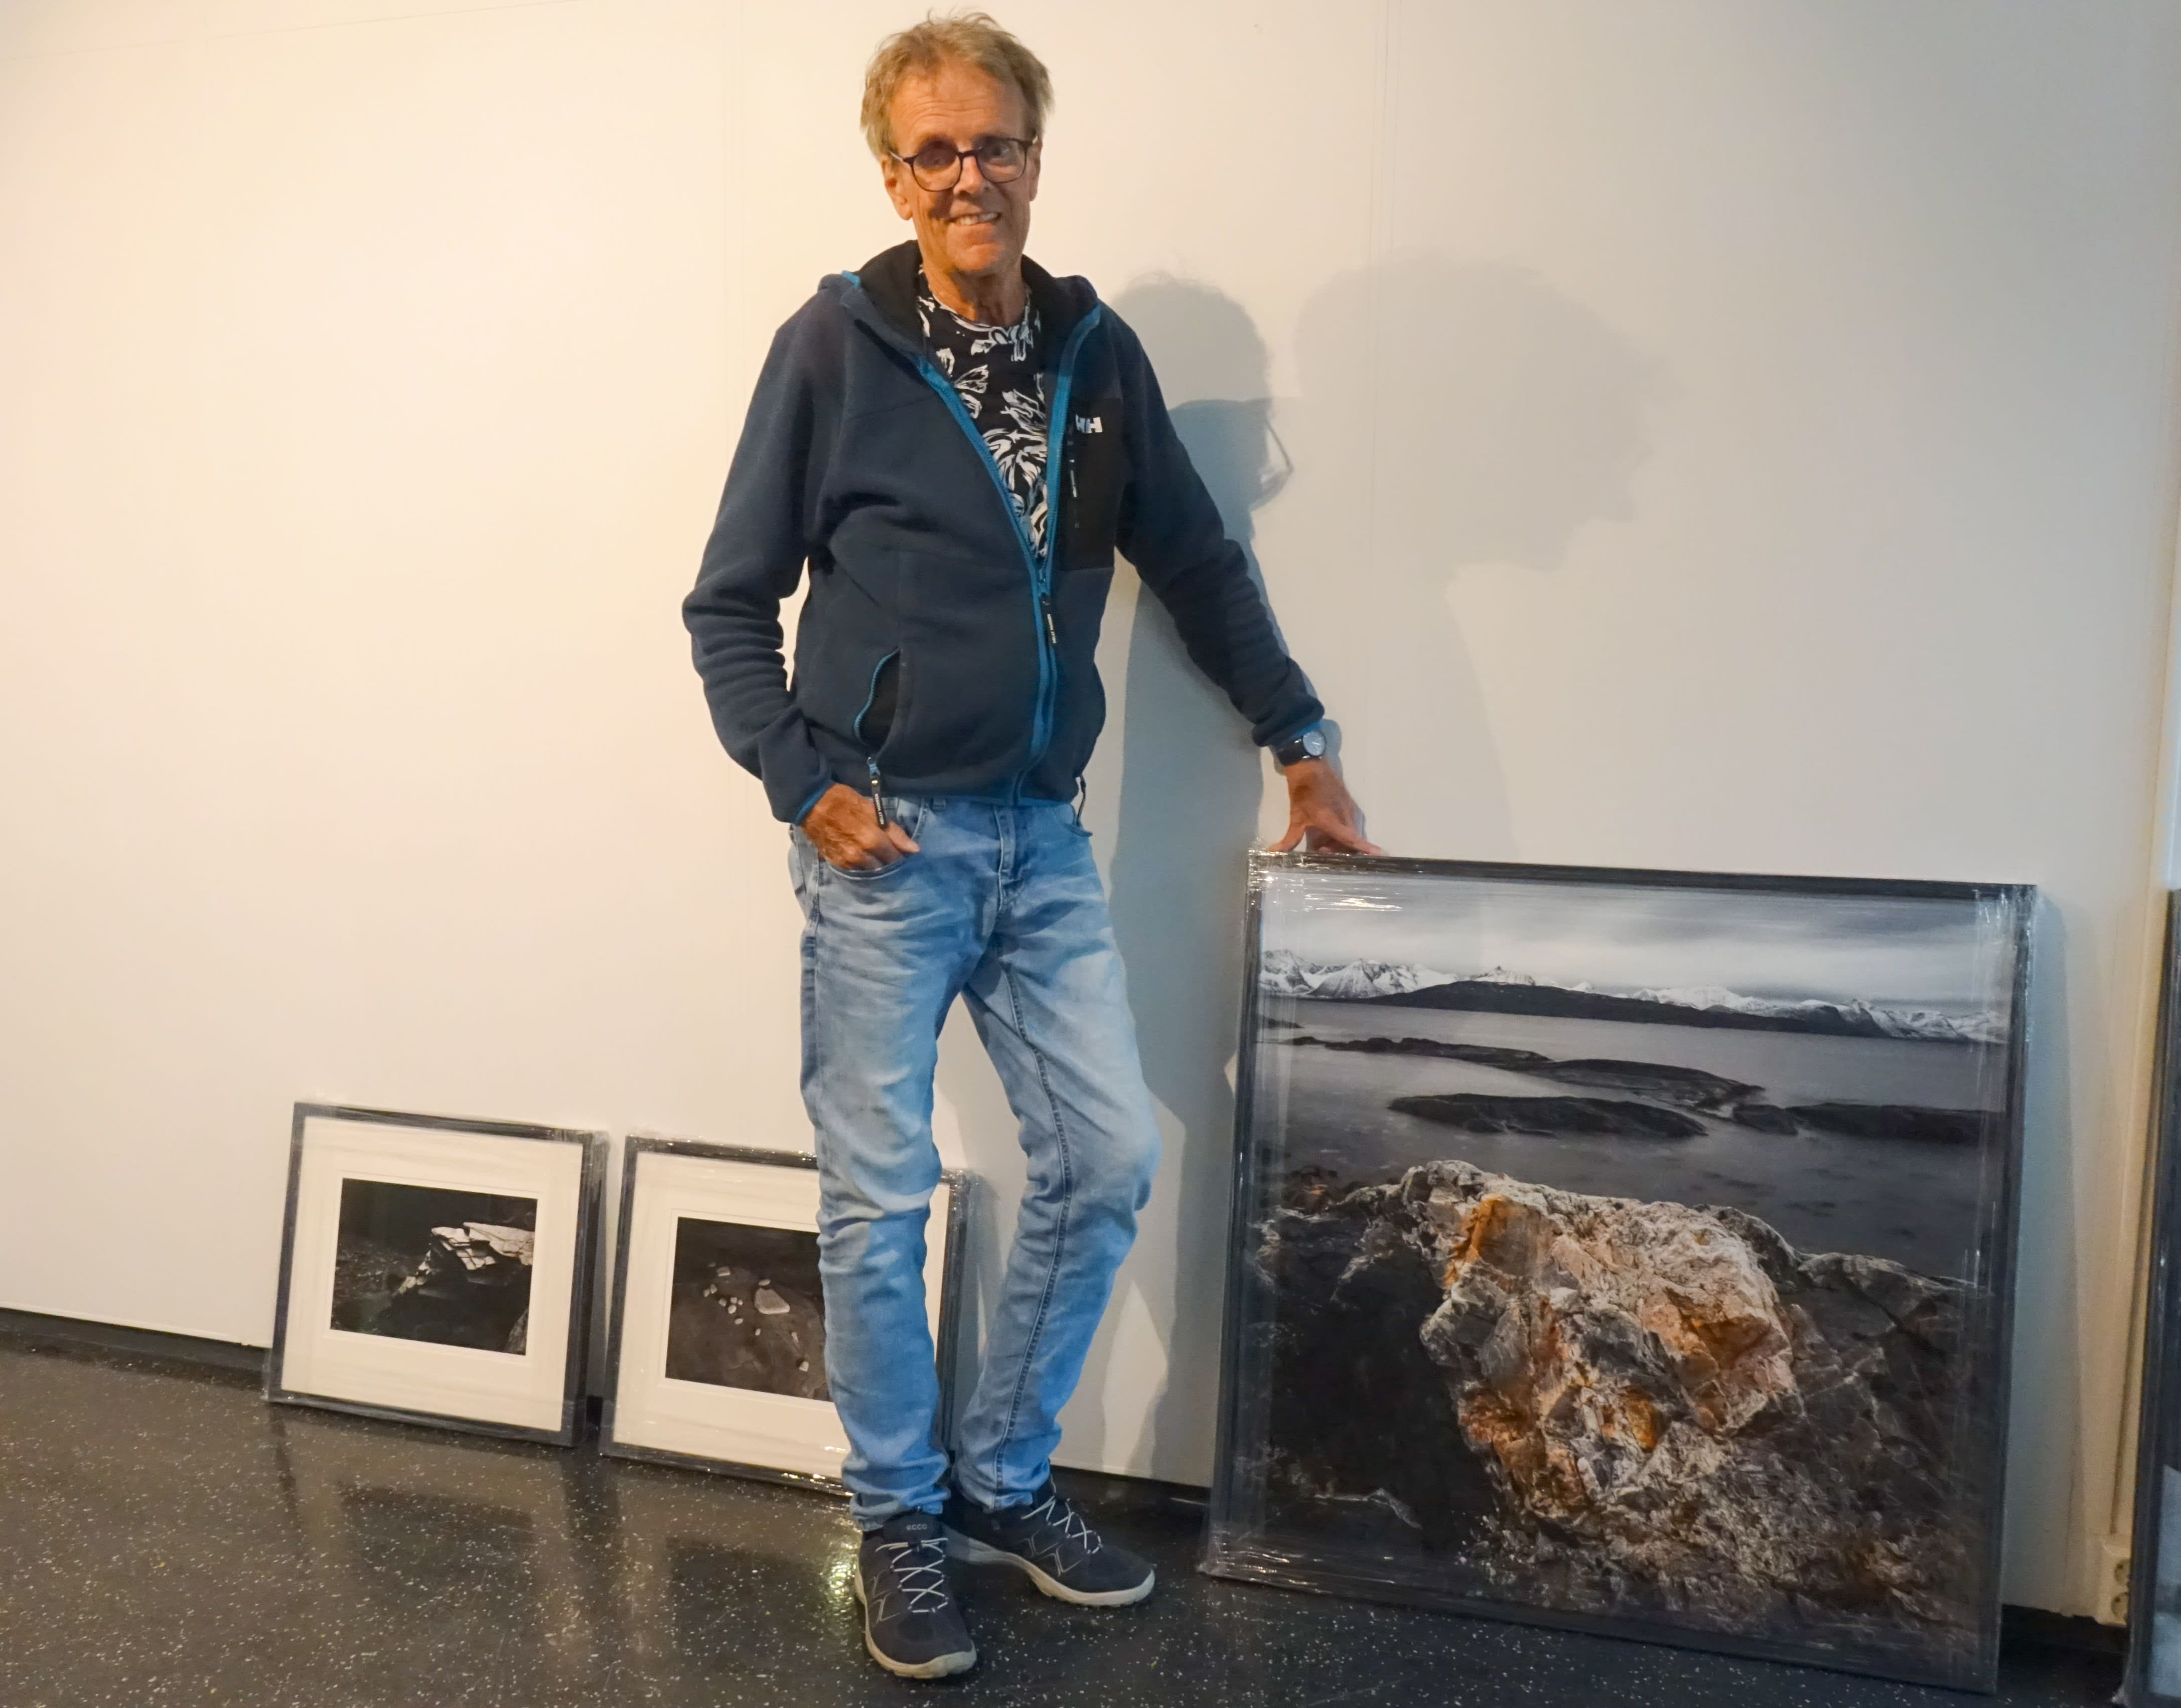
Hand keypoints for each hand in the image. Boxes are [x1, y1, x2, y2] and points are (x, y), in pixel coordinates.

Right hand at [801, 782, 920, 871]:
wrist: (811, 804)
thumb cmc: (844, 801)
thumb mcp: (872, 809)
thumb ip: (894, 831)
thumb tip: (914, 849)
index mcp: (872, 841)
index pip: (896, 858)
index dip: (902, 855)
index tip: (904, 850)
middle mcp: (860, 856)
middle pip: (884, 868)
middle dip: (890, 862)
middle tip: (891, 852)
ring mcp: (847, 863)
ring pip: (870, 872)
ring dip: (876, 866)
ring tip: (877, 855)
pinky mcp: (836, 864)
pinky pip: (855, 871)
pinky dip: (862, 866)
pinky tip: (863, 857)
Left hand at [1269, 757, 1383, 855]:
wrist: (1309, 765)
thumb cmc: (1303, 791)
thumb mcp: (1295, 817)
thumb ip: (1290, 839)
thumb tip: (1274, 852)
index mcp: (1333, 821)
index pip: (1353, 839)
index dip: (1367, 849)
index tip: (1382, 855)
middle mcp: (1346, 816)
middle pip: (1350, 841)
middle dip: (1339, 851)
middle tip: (1321, 853)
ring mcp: (1349, 809)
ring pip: (1348, 832)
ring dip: (1337, 840)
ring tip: (1320, 843)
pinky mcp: (1348, 803)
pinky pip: (1348, 823)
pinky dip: (1339, 831)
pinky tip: (1325, 832)